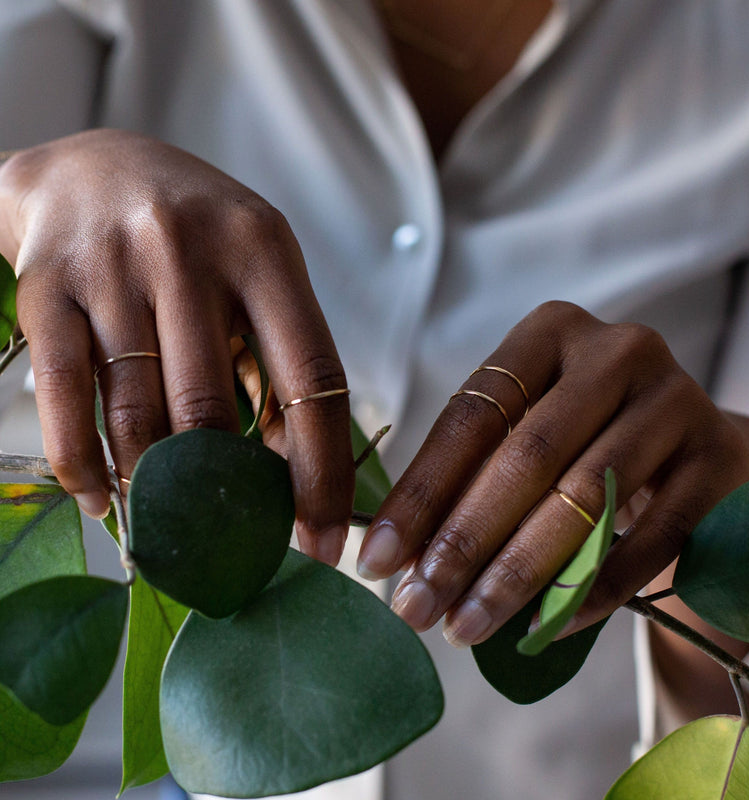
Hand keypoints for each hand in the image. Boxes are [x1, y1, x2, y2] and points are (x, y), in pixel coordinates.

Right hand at [0, 129, 352, 563]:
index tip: (324, 541)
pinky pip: (68, 396)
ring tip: (167, 527)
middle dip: (225, 494)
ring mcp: (114, 266)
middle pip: (213, 407)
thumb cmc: (196, 237)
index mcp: (264, 249)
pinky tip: (100, 498)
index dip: (323, 469)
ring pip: (138, 411)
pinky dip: (83, 463)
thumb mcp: (257, 274)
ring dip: (153, 488)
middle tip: (232, 544)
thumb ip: (278, 361)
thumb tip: (289, 474)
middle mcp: (190, 250)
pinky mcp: (49, 286)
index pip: (313, 376)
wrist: (91, 166)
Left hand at [357, 301, 748, 644]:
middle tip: (415, 606)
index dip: (420, 495)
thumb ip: (470, 479)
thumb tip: (395, 555)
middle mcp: (616, 351)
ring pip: (585, 497)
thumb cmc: (587, 442)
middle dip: (463, 543)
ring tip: (467, 627)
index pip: (470, 418)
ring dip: (519, 574)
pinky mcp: (721, 452)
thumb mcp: (526, 436)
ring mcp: (676, 397)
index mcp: (549, 333)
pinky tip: (548, 625)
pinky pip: (651, 534)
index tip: (376, 561)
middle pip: (524, 457)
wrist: (695, 451)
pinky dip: (595, 586)